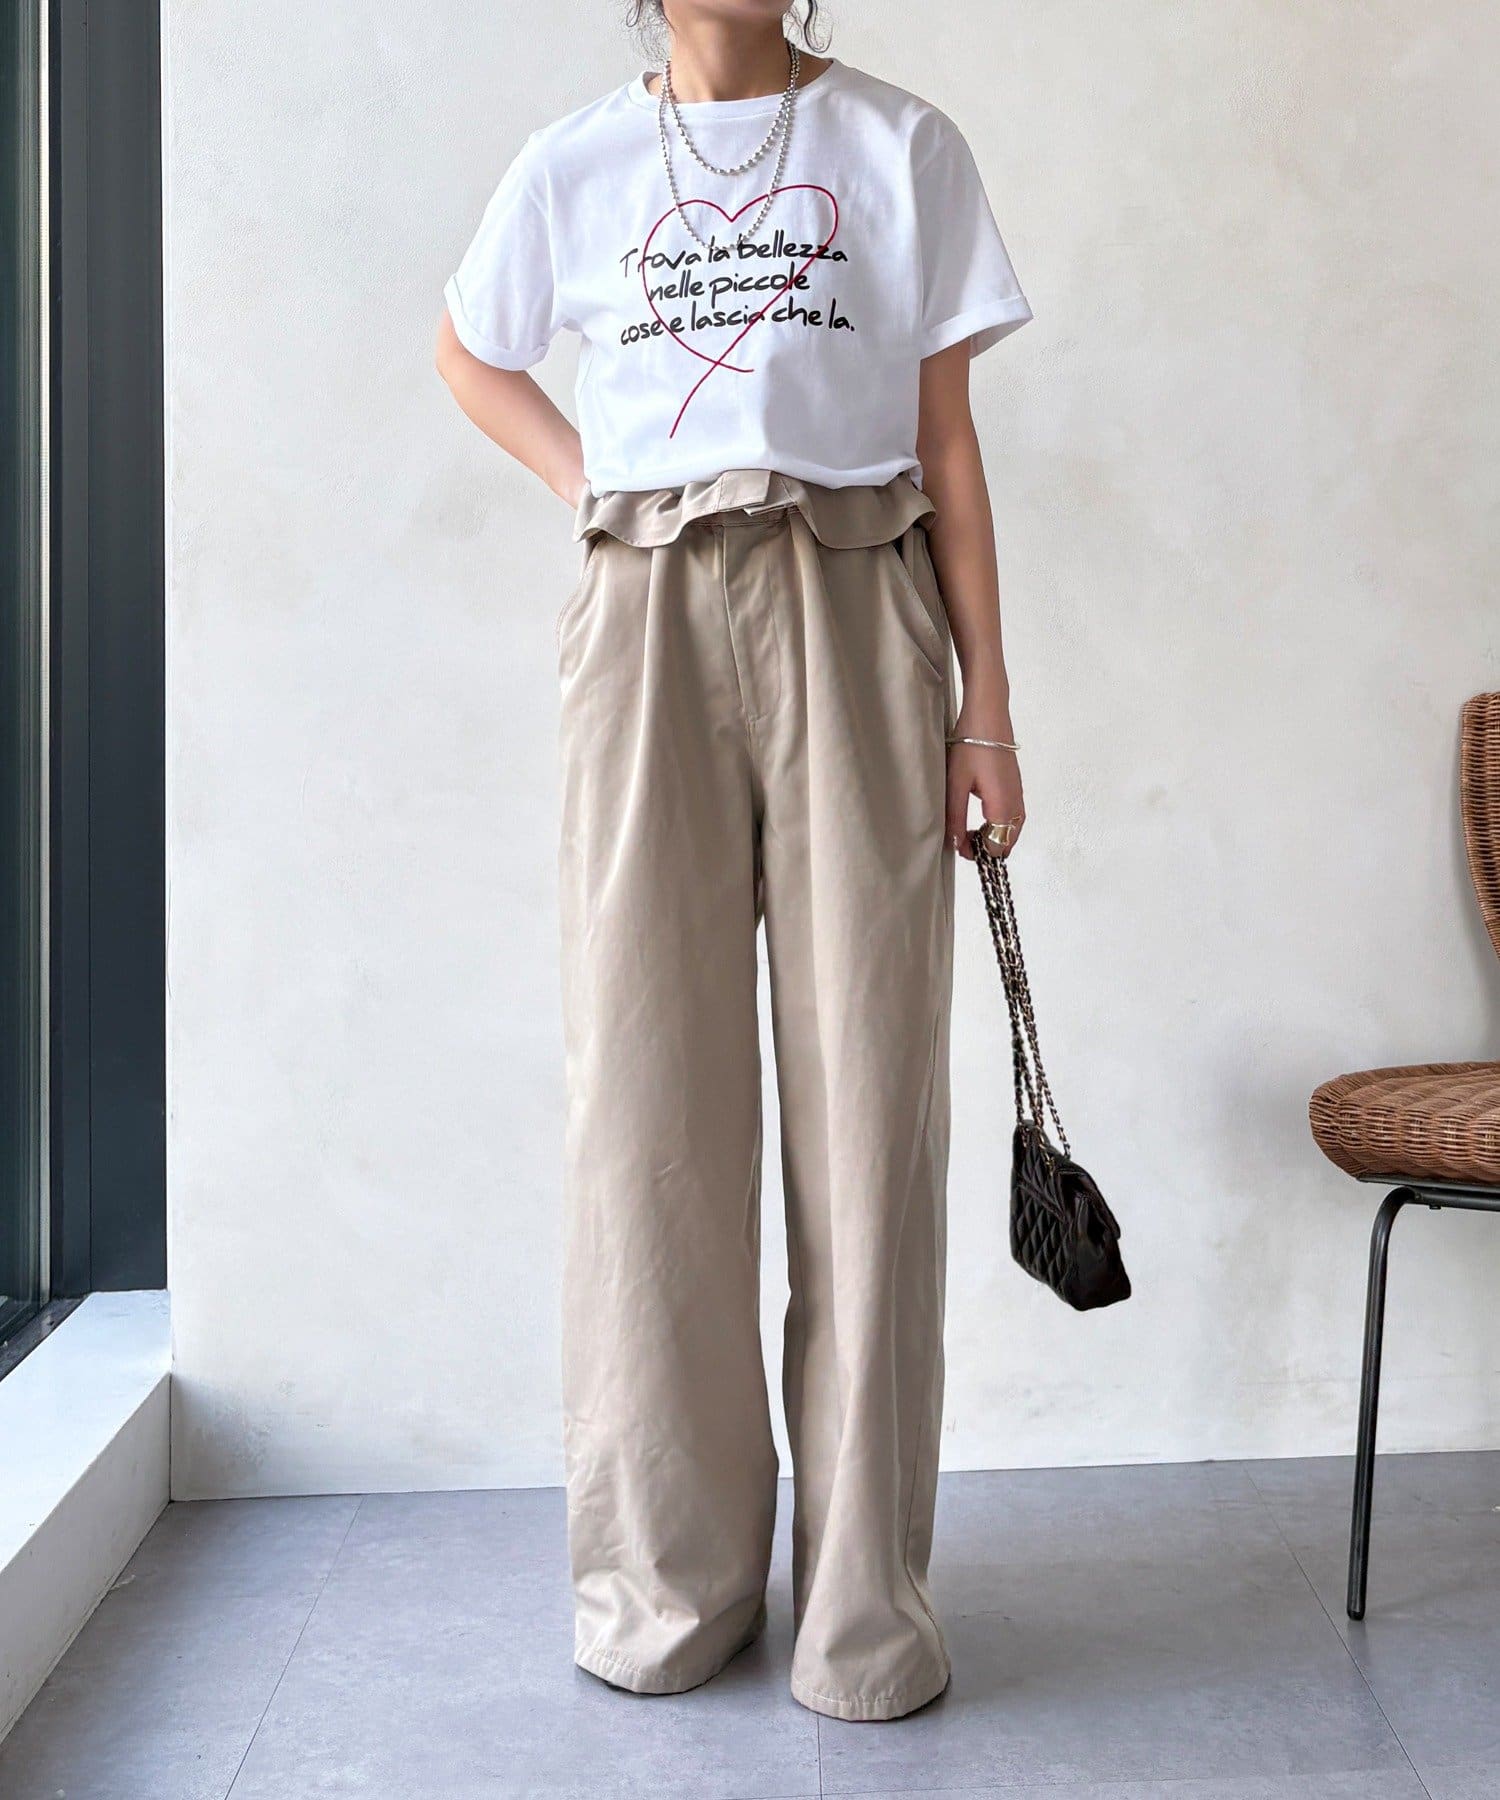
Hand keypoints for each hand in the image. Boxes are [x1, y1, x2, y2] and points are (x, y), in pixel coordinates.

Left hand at [946, 728, 1024, 861]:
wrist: (988, 715)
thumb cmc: (971, 745)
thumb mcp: (956, 784)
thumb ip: (956, 818)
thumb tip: (956, 845)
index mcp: (1003, 807)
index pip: (997, 847)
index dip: (977, 853)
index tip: (958, 846)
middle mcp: (1016, 804)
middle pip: (1008, 842)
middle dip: (986, 846)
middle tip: (961, 838)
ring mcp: (1019, 795)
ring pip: (1011, 830)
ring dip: (993, 835)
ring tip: (968, 828)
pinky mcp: (1016, 787)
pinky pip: (1012, 817)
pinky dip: (998, 824)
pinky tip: (980, 815)